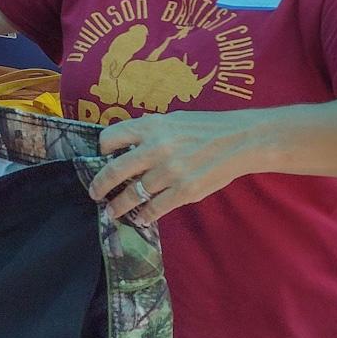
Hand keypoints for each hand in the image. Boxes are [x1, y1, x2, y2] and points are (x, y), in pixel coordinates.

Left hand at [88, 111, 254, 224]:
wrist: (241, 140)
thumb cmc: (208, 128)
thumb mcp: (175, 119)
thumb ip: (150, 131)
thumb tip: (127, 144)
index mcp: (152, 126)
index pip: (110, 139)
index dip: (103, 150)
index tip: (103, 158)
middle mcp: (156, 148)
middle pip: (114, 171)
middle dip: (99, 186)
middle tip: (95, 194)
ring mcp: (170, 172)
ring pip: (132, 194)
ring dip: (119, 206)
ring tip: (113, 211)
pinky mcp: (184, 191)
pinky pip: (155, 208)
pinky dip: (144, 216)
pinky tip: (141, 218)